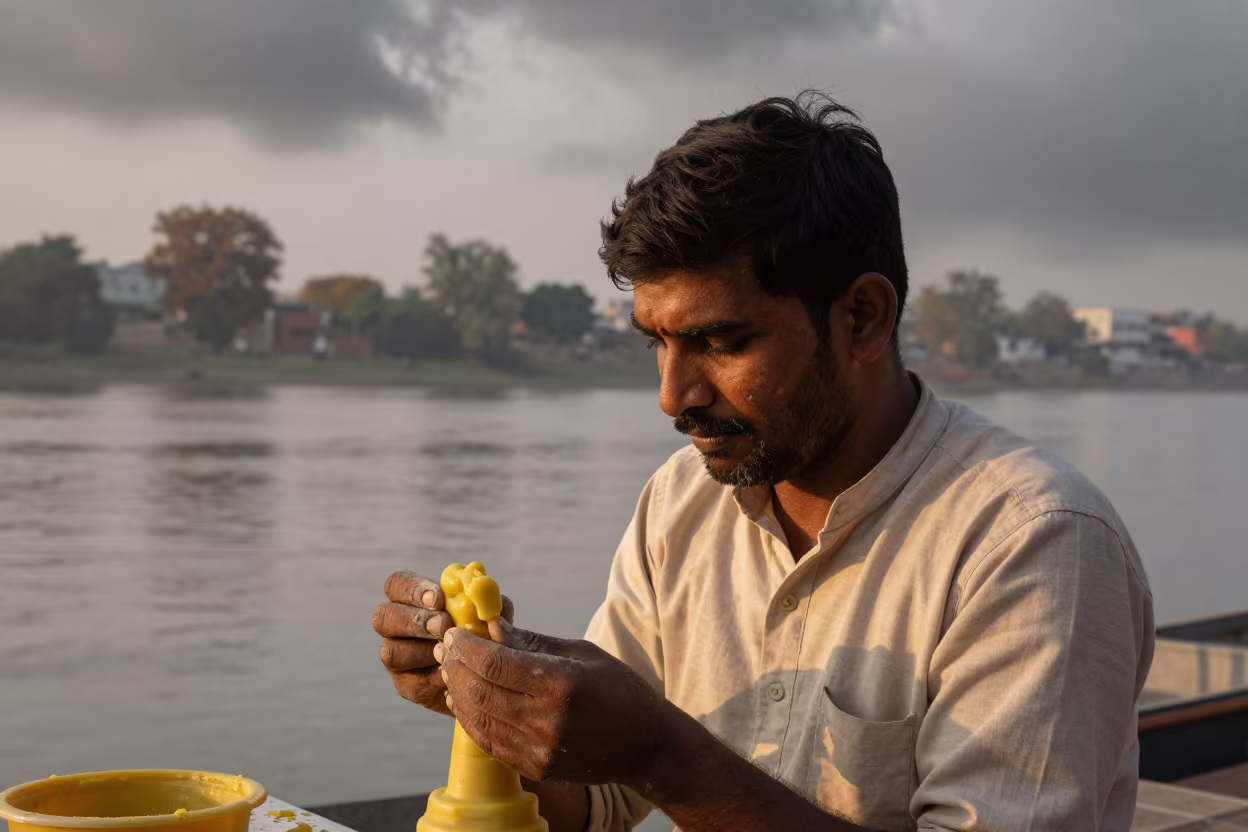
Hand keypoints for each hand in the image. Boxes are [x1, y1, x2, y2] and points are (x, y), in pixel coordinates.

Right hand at [373, 570, 512, 715]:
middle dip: (415, 620)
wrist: (488, 675)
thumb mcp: (489, 614)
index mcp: (411, 599)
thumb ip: (486, 602)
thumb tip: (485, 593)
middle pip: (384, 617)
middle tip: (444, 625)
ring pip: (391, 651)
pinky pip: (410, 681)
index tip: (438, 598)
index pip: (396, 584)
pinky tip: (452, 672)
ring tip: (449, 650)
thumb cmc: (485, 633)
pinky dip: (432, 677)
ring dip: (422, 650)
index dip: (413, 590)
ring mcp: (397, 656)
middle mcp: (396, 626)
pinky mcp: (406, 685)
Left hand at [437, 618, 667, 787]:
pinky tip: (465, 699)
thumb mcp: (580, 653)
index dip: (466, 647)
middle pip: (479, 690)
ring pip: (478, 718)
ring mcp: (539, 749)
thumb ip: (532, 642)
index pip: (495, 663)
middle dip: (455, 666)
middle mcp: (547, 719)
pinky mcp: (535, 767)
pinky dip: (470, 718)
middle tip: (446, 648)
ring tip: (451, 671)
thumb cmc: (617, 688)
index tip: (454, 633)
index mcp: (562, 683)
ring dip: (457, 692)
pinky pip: (489, 741)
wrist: (643, 744)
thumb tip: (492, 625)